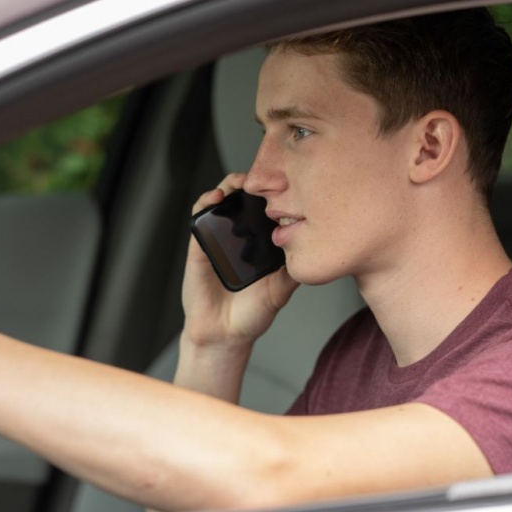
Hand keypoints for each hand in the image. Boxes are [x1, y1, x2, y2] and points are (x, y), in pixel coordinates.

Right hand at [181, 173, 298, 351]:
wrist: (223, 334)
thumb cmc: (251, 315)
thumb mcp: (280, 291)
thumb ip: (293, 271)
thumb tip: (312, 249)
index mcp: (261, 241)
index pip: (269, 208)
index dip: (276, 192)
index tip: (288, 184)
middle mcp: (241, 235)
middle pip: (247, 197)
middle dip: (256, 180)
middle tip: (265, 178)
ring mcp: (219, 236)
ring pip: (224, 199)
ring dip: (231, 183)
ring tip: (241, 182)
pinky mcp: (199, 243)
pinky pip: (200, 215)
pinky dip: (207, 201)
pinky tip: (217, 198)